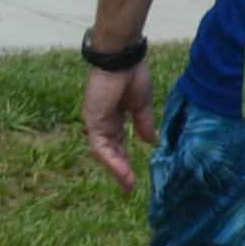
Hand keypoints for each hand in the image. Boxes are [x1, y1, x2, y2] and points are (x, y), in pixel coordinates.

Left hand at [84, 56, 149, 190]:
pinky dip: (111, 159)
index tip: (135, 174)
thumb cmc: (132, 75)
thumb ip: (144, 124)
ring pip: (104, 152)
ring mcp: (96, 122)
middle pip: (110, 151)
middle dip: (120, 169)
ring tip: (128, 184)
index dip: (126, 159)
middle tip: (129, 186)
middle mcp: (103, 122)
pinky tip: (122, 170)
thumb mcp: (142, 104)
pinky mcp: (93, 121)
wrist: (121, 59)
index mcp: (115, 117)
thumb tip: (151, 141)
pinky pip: (101, 146)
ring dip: (117, 168)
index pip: (119, 143)